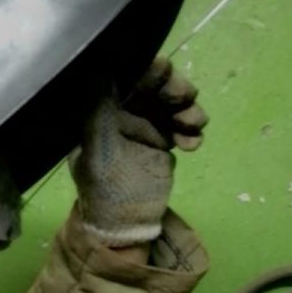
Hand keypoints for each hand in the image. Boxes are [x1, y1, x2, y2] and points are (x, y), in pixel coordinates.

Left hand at [70, 56, 207, 247]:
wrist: (124, 224)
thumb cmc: (103, 188)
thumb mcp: (97, 149)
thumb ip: (100, 111)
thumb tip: (104, 68)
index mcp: (101, 108)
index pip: (125, 76)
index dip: (146, 69)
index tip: (164, 70)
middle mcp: (123, 111)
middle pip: (154, 85)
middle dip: (173, 88)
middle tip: (185, 98)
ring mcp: (145, 125)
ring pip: (172, 103)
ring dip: (188, 109)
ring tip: (194, 125)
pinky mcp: (163, 141)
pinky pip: (183, 126)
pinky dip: (192, 131)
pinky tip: (192, 145)